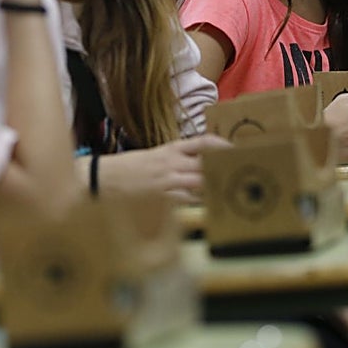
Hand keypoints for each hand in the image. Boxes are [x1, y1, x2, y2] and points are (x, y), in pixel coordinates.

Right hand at [96, 135, 230, 203]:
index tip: (236, 148)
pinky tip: (208, 205)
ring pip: (200, 182)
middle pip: (206, 163)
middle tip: (243, 170)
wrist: (104, 177)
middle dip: (225, 167)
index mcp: (170, 149)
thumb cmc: (130, 168)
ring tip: (231, 188)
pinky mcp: (161, 197)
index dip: (222, 144)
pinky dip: (198, 202)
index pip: (202, 142)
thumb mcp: (154, 156)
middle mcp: (171, 162)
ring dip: (215, 186)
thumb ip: (178, 159)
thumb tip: (201, 164)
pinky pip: (186, 199)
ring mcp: (167, 180)